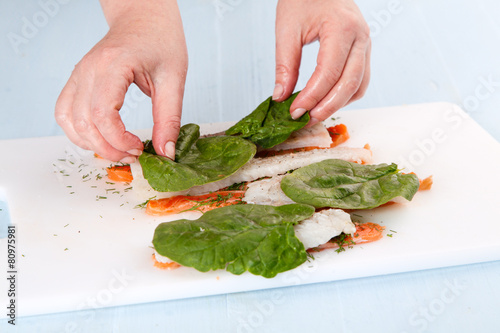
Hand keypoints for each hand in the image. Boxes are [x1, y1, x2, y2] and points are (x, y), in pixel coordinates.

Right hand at [55, 0, 186, 161]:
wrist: (144, 18)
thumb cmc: (161, 41)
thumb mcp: (174, 80)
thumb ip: (169, 119)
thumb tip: (166, 153)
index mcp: (113, 65)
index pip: (103, 114)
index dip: (119, 140)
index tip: (140, 148)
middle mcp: (89, 69)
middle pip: (83, 122)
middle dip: (108, 148)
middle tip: (133, 155)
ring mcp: (79, 73)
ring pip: (68, 120)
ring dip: (90, 143)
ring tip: (118, 150)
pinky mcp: (77, 79)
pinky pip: (65, 112)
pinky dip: (79, 131)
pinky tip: (101, 138)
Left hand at [273, 0, 370, 125]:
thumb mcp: (287, 28)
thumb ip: (285, 65)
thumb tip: (281, 97)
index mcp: (342, 28)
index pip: (328, 73)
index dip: (311, 97)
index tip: (294, 111)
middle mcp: (360, 37)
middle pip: (348, 84)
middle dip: (325, 107)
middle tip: (303, 119)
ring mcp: (366, 44)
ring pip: (358, 86)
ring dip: (337, 104)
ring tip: (313, 113)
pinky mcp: (363, 51)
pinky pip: (360, 81)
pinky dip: (345, 95)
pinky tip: (326, 101)